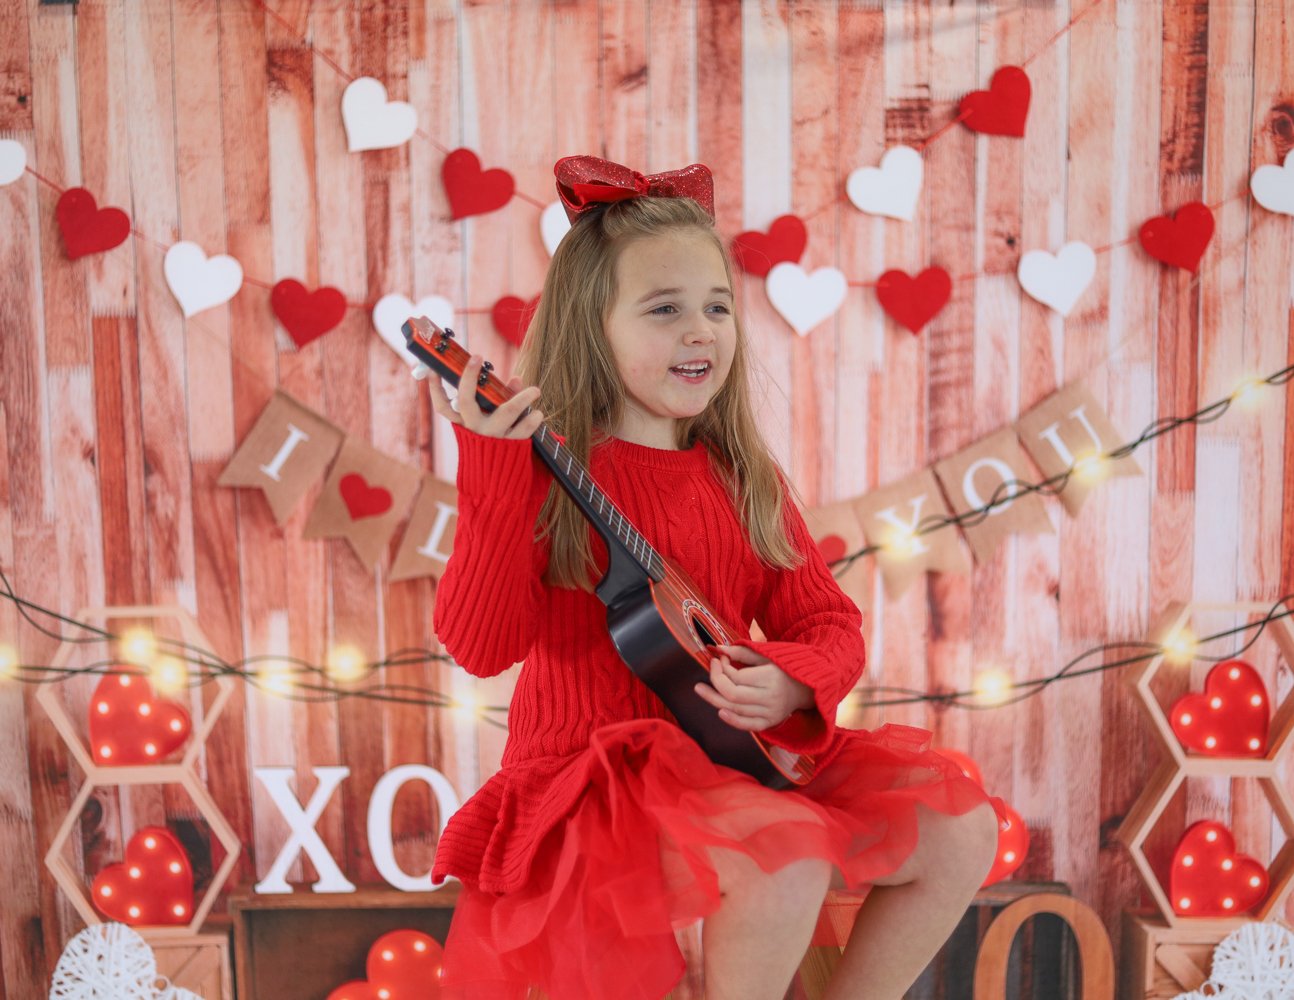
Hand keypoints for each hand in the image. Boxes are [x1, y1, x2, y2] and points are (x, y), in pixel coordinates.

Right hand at [427, 354, 543, 439]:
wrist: (498, 481)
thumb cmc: (495, 441)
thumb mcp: (492, 420)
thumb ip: (503, 397)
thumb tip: (517, 380)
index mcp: (465, 423)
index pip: (443, 406)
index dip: (434, 388)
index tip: (433, 369)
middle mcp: (475, 428)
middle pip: (465, 401)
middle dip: (469, 377)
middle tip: (477, 356)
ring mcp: (492, 436)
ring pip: (506, 411)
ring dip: (522, 398)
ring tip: (535, 391)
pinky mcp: (510, 445)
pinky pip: (524, 428)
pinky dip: (533, 419)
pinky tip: (537, 414)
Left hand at [693, 644, 814, 731]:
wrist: (808, 688)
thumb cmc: (784, 668)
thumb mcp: (766, 655)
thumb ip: (742, 651)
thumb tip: (718, 649)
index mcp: (771, 677)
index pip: (737, 676)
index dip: (722, 667)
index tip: (719, 659)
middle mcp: (771, 697)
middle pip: (733, 695)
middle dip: (715, 683)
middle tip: (706, 674)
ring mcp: (771, 713)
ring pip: (736, 710)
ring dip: (715, 699)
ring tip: (702, 690)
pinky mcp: (770, 723)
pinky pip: (747, 725)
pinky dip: (731, 720)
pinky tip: (719, 710)